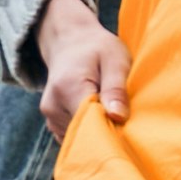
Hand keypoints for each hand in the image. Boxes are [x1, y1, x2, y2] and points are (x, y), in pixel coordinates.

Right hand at [32, 0, 130, 134]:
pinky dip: (91, 132)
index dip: (113, 129)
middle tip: (126, 117)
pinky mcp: (54, 123)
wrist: (70, 42)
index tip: (130, 127)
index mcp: (68, 89)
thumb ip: (116, 88)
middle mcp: (53, 107)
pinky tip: (101, 116)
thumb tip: (118, 117)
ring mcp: (51, 117)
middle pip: (86, 134)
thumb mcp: (115, 60)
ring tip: (111, 111)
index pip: (91, 124)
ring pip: (82, 137)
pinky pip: (76, 136)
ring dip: (100, 131)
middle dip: (108, 132)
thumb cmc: (97, 49)